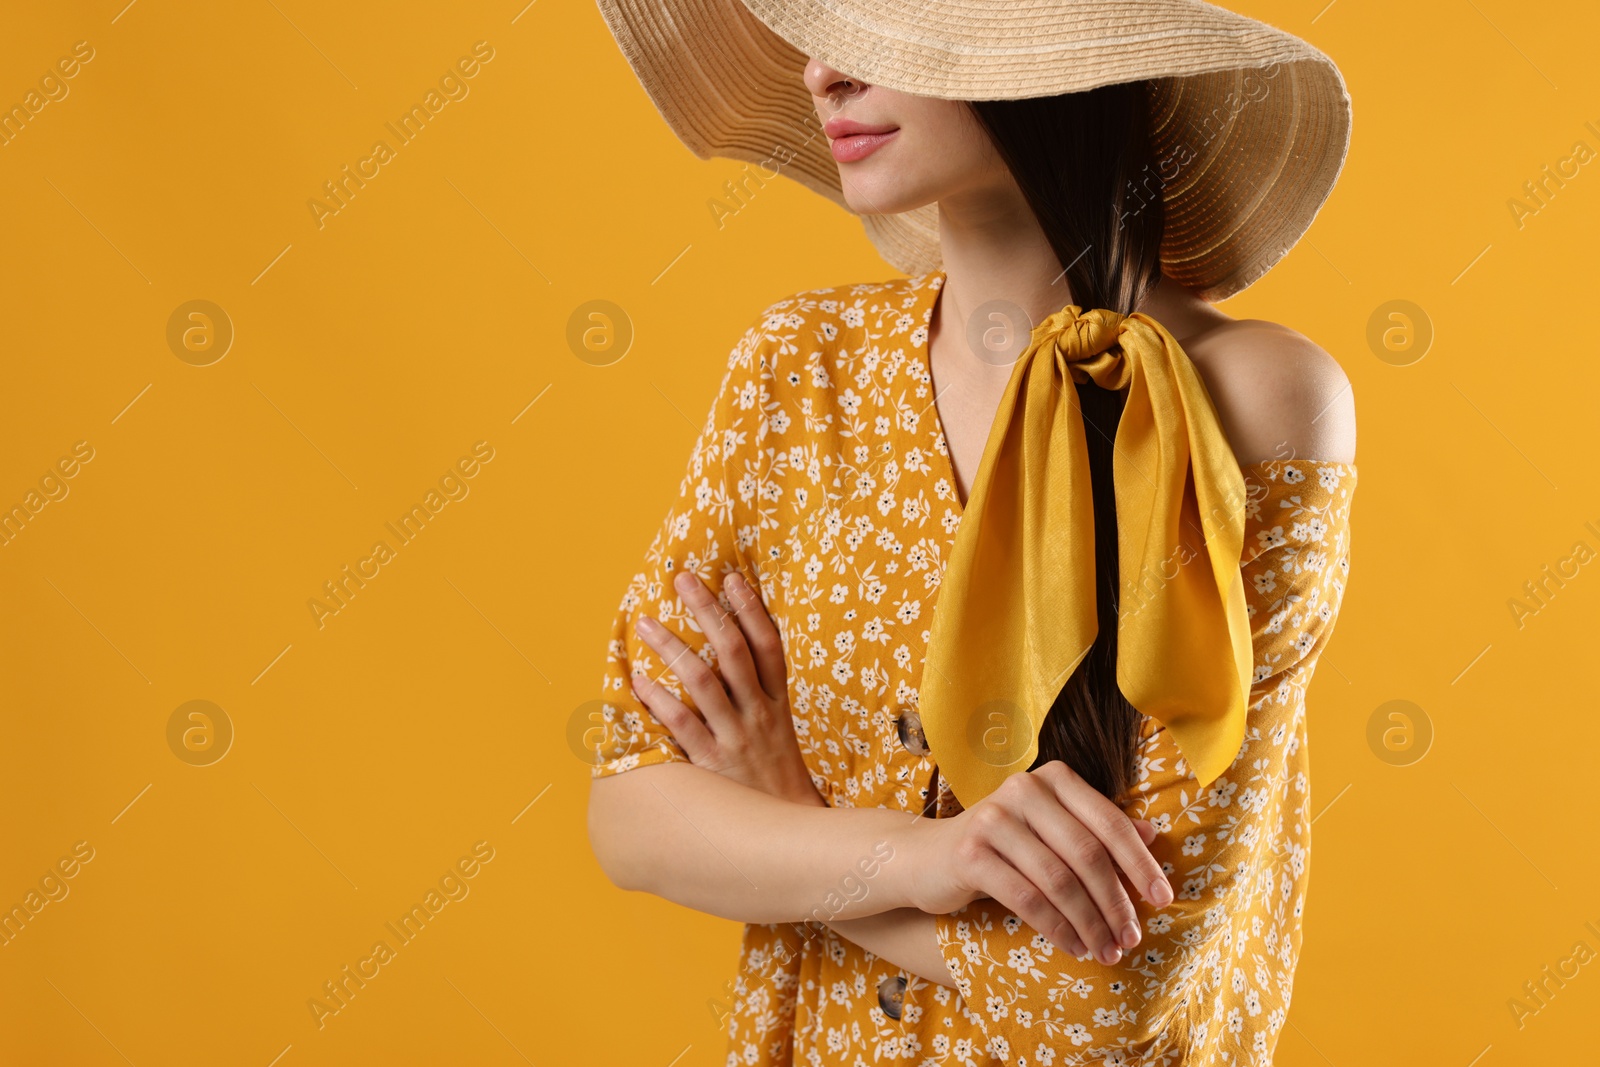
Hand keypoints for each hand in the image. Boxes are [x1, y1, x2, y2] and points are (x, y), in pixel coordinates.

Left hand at [632, 568, 826, 807]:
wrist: (787, 831)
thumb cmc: (774, 774)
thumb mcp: (780, 729)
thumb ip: (760, 693)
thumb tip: (732, 653)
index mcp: (777, 701)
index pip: (769, 645)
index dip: (752, 609)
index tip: (731, 578)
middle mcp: (759, 713)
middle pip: (733, 651)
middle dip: (707, 611)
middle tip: (682, 579)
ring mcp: (736, 737)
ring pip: (702, 680)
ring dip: (671, 648)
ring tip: (646, 623)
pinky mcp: (711, 763)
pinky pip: (681, 725)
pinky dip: (658, 700)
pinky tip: (638, 680)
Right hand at [899, 762, 1171, 965]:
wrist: (926, 857)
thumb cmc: (1002, 847)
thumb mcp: (1051, 832)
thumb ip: (1095, 829)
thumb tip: (1154, 835)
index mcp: (1052, 778)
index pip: (1108, 822)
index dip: (1140, 864)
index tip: (1162, 900)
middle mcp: (1023, 789)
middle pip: (1086, 853)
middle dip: (1115, 902)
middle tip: (1131, 939)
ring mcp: (993, 818)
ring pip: (1059, 879)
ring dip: (1088, 922)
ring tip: (1105, 951)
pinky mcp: (970, 853)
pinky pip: (1026, 897)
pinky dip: (1056, 928)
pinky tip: (1072, 947)